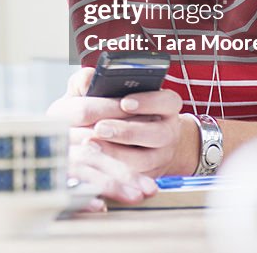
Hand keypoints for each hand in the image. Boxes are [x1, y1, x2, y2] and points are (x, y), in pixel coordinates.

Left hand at [48, 68, 191, 202]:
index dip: (147, 102)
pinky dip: (114, 171)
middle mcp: (169, 131)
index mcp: (167, 105)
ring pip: (145, 159)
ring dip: (117, 153)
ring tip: (92, 145)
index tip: (124, 102)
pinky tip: (94, 162)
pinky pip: (134, 177)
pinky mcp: (148, 176)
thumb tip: (87, 79)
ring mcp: (161, 156)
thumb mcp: (107, 90)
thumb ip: (96, 80)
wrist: (135, 139)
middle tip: (100, 127)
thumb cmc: (116, 109)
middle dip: (126, 131)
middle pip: (157, 133)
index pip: (167, 101)